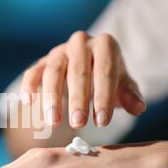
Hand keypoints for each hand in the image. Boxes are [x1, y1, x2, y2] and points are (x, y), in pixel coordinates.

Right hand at [20, 32, 145, 127]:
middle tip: (79, 124)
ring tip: (54, 122)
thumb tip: (138, 108)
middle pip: (78, 71)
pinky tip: (28, 102)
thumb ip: (131, 96)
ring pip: (53, 72)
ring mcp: (59, 52)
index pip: (105, 71)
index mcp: (105, 45)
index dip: (104, 98)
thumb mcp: (123, 86)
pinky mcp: (41, 62)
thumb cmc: (108, 80)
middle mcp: (80, 43)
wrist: (87, 68)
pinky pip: (32, 72)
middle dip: (78, 100)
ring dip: (52, 98)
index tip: (102, 122)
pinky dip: (29, 86)